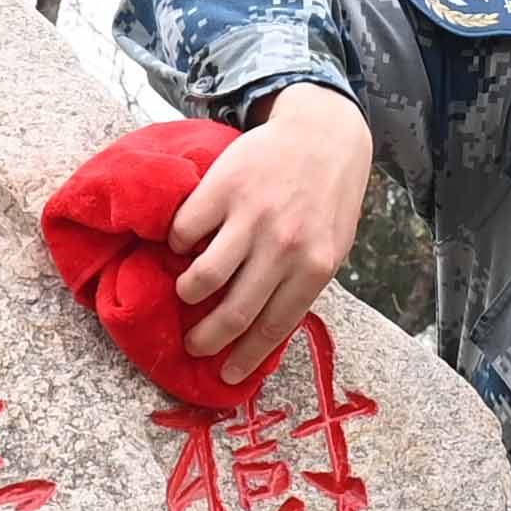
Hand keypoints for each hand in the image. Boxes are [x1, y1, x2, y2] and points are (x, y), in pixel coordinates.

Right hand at [168, 83, 371, 380]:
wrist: (321, 134)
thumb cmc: (327, 197)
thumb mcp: (331, 246)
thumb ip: (302, 282)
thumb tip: (263, 328)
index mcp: (314, 266)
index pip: (272, 327)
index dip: (244, 358)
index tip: (225, 376)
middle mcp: (283, 245)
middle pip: (233, 312)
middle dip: (207, 339)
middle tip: (193, 345)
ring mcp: (251, 216)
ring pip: (203, 277)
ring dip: (188, 293)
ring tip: (188, 292)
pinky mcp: (222, 188)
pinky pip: (186, 232)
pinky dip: (179, 245)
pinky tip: (186, 243)